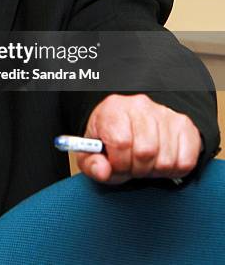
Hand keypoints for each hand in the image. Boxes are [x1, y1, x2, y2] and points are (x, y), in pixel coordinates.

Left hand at [76, 94, 201, 183]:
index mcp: (113, 109)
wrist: (130, 126)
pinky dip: (174, 170)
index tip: (118, 166)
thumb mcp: (92, 153)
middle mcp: (139, 106)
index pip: (121, 142)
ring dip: (155, 171)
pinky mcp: (184, 125)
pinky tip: (161, 161)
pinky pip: (186, 161)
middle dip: (138, 169)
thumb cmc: (110, 140)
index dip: (120, 163)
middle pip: (145, 151)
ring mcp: (164, 113)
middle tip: (133, 166)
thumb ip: (92, 164)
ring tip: (145, 163)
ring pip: (166, 159)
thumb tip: (102, 171)